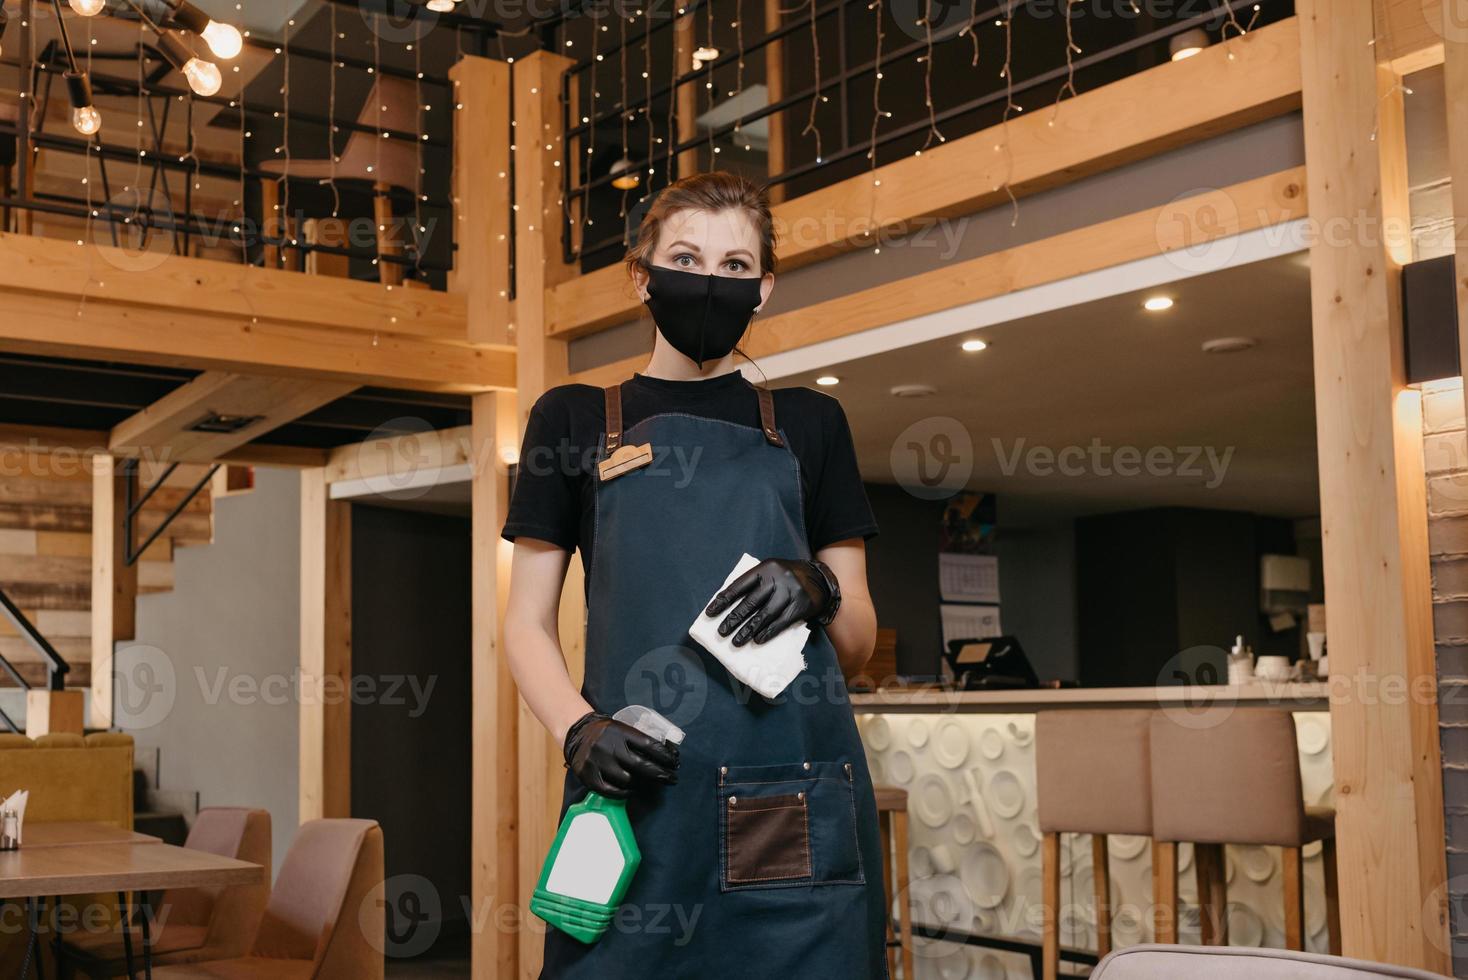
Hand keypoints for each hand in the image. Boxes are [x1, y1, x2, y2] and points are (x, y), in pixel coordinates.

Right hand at [562, 712, 678, 798]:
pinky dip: (625, 793)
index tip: (674, 763)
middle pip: (641, 765)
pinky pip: (612, 791)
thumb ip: (638, 739)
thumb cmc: (606, 733)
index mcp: (620, 732)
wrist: (577, 733)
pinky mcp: (589, 777)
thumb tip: (666, 754)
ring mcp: (598, 763)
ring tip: (648, 783)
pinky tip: (632, 790)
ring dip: (641, 784)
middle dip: (661, 774)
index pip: (649, 745)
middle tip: (672, 778)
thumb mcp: (621, 728)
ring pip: (628, 780)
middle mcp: (609, 747)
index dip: (665, 756)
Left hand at [704, 558, 834, 645]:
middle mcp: (777, 579)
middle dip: (734, 618)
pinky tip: (757, 640)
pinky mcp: (800, 606)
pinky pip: (781, 622)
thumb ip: (753, 584)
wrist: (818, 578)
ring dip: (748, 630)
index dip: (723, 600)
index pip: (739, 585)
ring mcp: (789, 593)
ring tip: (736, 641)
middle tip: (721, 632)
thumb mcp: (770, 572)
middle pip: (751, 602)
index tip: (710, 613)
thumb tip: (728, 606)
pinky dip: (768, 632)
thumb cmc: (786, 578)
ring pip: (765, 615)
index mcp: (765, 568)